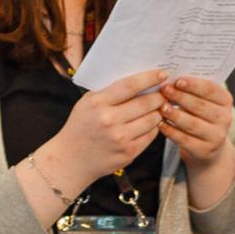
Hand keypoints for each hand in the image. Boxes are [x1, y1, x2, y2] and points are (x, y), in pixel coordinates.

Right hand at [38, 69, 166, 189]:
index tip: (162, 74)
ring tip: (156, 108)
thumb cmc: (80, 127)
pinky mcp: (128, 153)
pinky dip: (153, 128)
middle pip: (146, 103)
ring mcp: (120, 138)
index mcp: (98, 103)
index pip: (130, 85)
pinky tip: (148, 124)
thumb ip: (109, 92)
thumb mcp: (87, 103)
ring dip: (158, 112)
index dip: (149, 78)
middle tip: (163, 93)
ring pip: (152, 120)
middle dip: (159, 96)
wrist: (71, 160)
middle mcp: (109, 120)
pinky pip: (150, 136)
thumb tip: (140, 81)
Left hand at [158, 78, 233, 169]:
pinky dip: (171, 131)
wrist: (208, 147)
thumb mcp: (202, 101)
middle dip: (181, 97)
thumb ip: (191, 90)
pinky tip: (161, 124)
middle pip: (200, 106)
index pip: (210, 89)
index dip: (194, 85)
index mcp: (225, 101)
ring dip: (175, 114)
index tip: (177, 80)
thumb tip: (170, 77)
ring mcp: (216, 136)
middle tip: (165, 90)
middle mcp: (225, 118)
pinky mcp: (203, 150)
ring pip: (192, 123)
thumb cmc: (200, 116)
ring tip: (162, 107)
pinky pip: (184, 139)